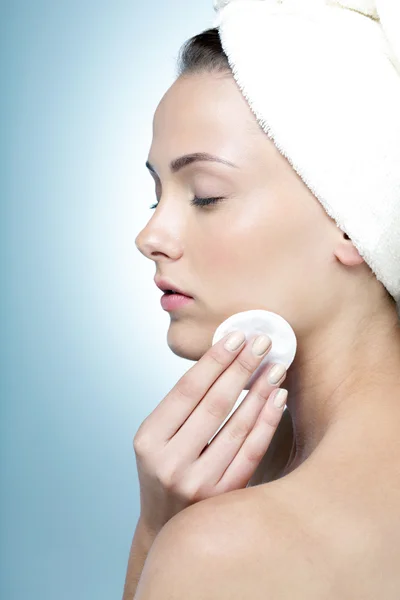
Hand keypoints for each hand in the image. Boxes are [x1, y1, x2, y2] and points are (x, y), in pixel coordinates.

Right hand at [133, 331, 287, 537]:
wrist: (167, 524)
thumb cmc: (165, 467)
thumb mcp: (158, 436)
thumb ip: (183, 406)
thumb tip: (224, 357)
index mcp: (148, 440)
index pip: (187, 389)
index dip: (214, 360)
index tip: (236, 335)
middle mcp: (169, 462)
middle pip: (214, 404)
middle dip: (241, 367)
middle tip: (262, 341)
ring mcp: (197, 482)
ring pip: (237, 426)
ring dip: (259, 391)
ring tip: (275, 366)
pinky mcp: (224, 497)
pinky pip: (252, 451)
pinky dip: (267, 422)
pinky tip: (277, 398)